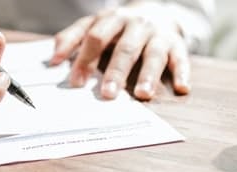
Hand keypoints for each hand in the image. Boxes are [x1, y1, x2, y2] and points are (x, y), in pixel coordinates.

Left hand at [51, 3, 190, 99]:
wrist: (159, 11)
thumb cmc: (120, 26)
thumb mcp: (96, 25)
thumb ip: (73, 38)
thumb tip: (53, 59)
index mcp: (113, 19)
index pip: (95, 38)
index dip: (85, 59)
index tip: (76, 82)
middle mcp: (137, 25)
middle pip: (125, 48)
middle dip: (115, 71)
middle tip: (107, 94)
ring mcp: (158, 35)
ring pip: (153, 55)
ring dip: (148, 75)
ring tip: (142, 94)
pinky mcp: (178, 45)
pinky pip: (182, 59)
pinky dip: (183, 73)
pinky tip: (182, 88)